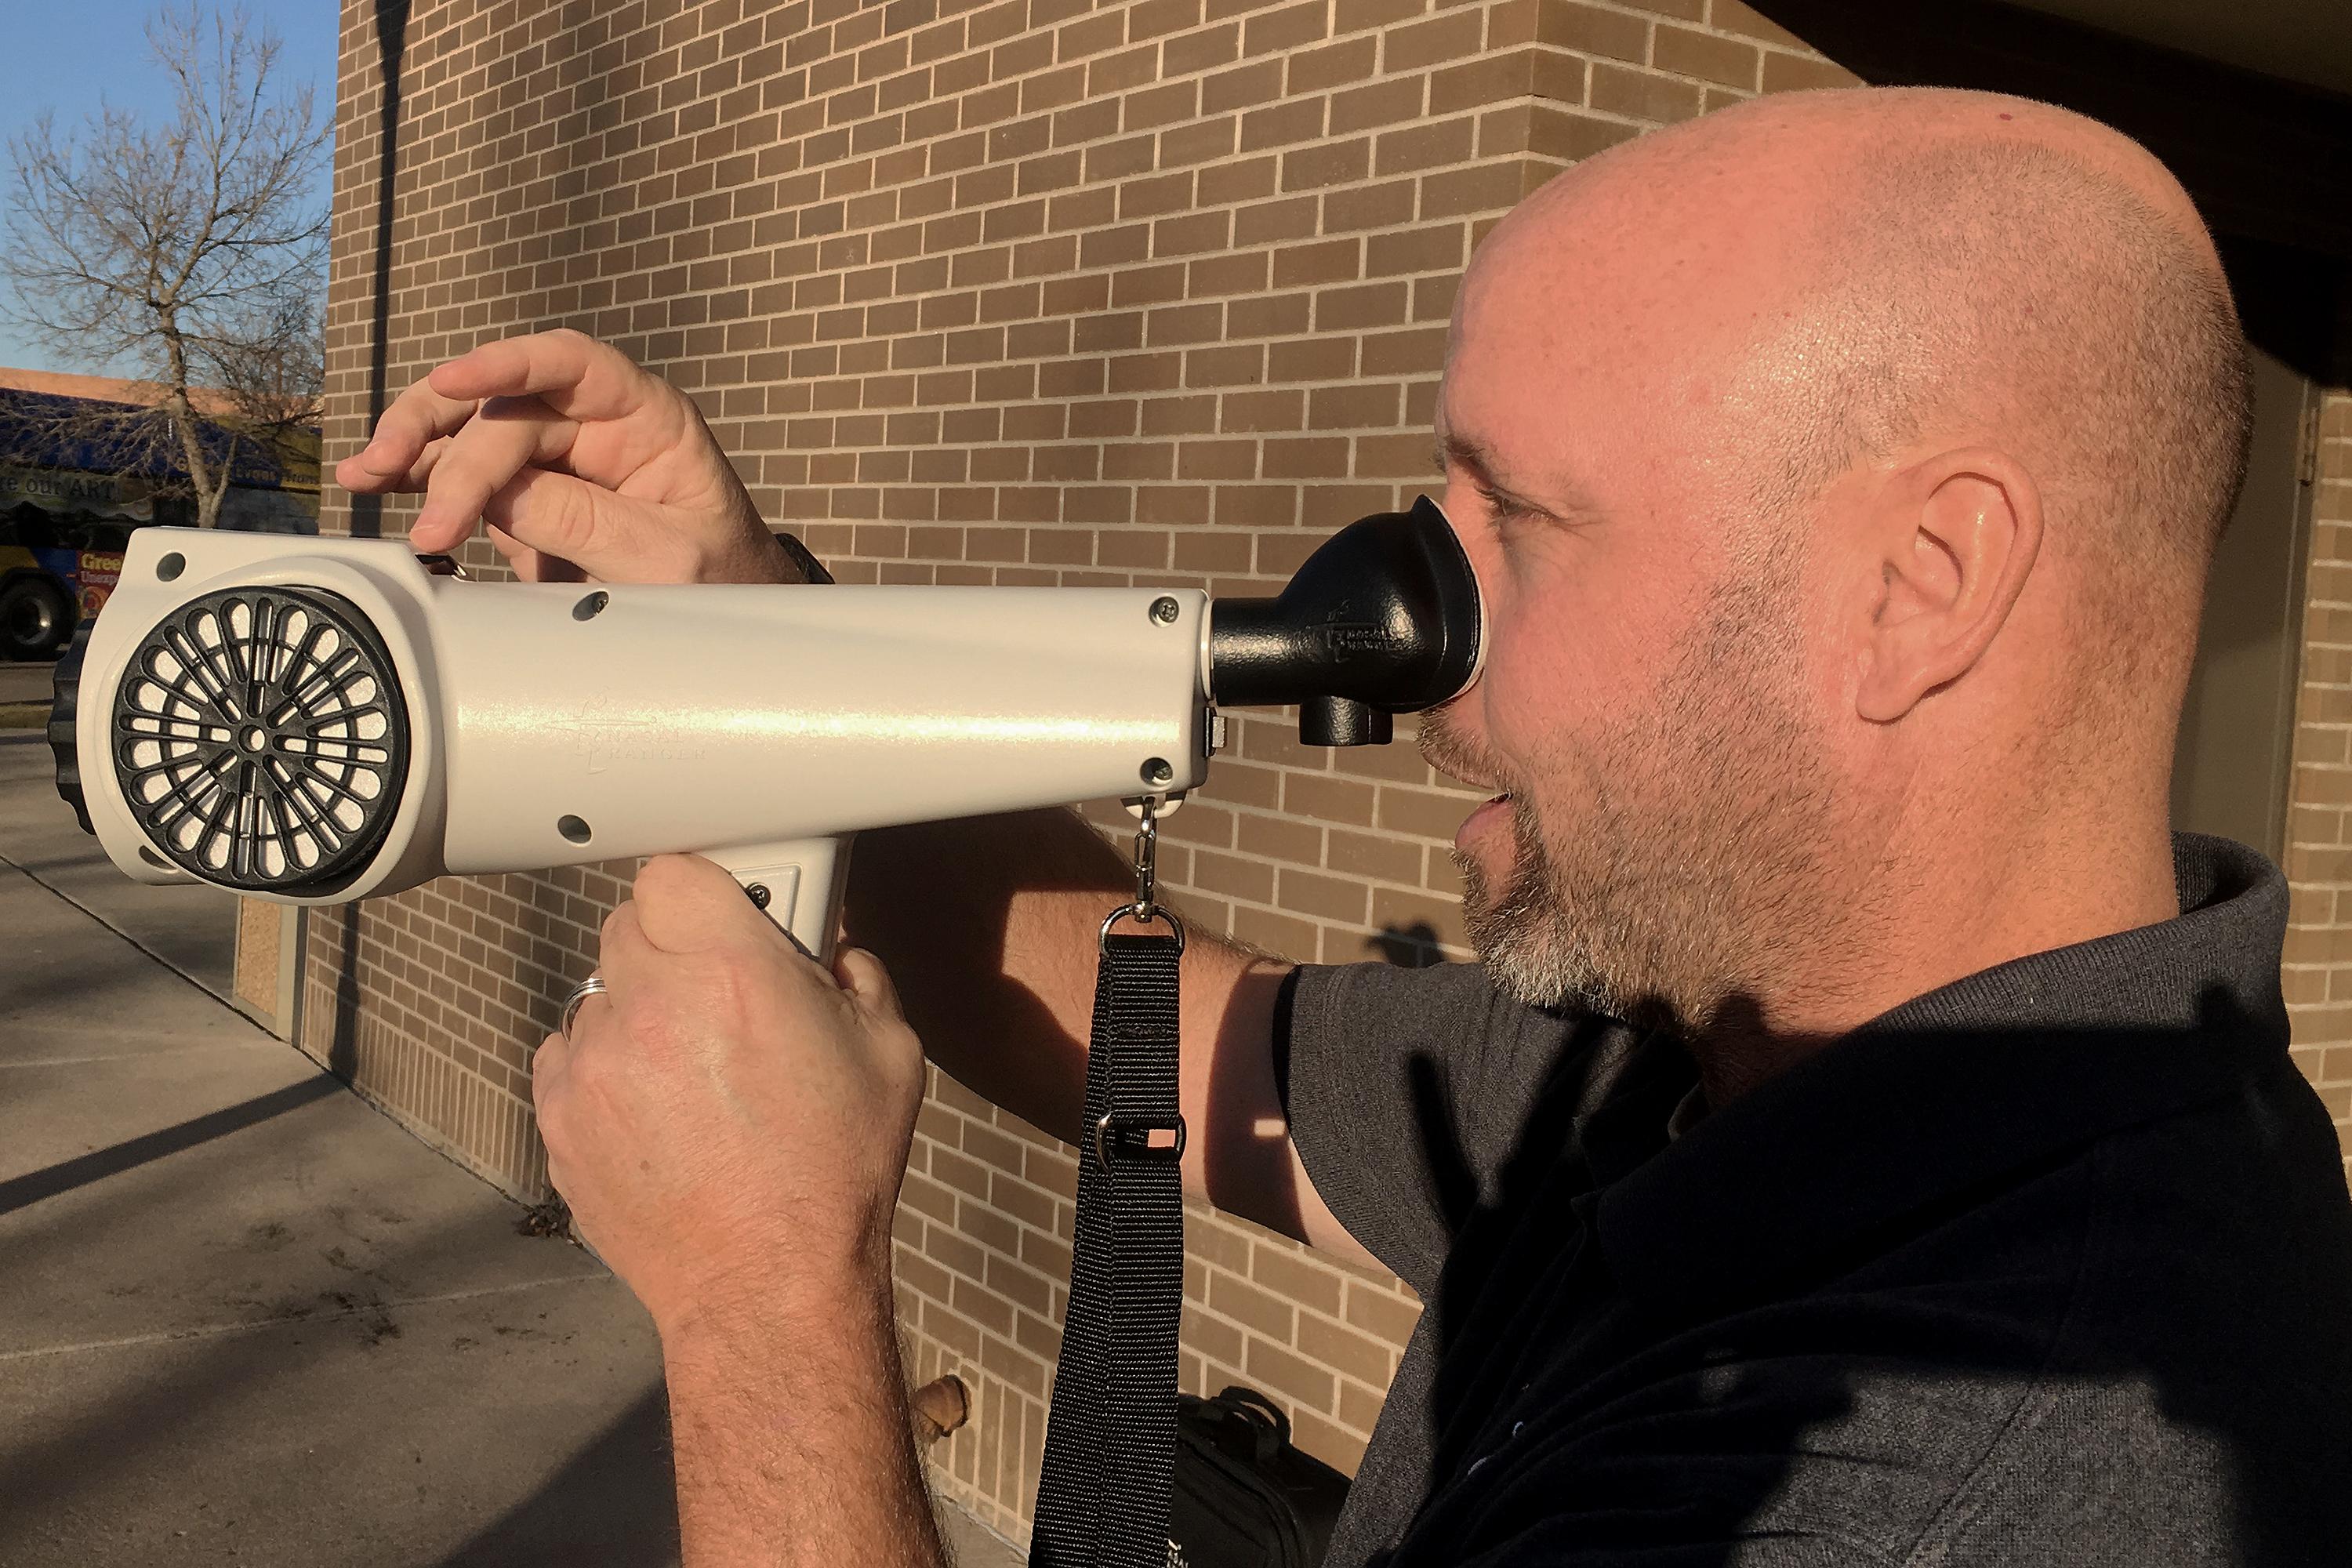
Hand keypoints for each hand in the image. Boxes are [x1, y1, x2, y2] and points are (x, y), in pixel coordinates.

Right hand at [335, 329, 806, 585]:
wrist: (718, 617)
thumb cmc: (716, 578)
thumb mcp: (667, 559)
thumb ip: (590, 524)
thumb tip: (502, 495)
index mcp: (645, 417)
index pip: (573, 363)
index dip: (511, 362)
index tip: (457, 380)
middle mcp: (591, 424)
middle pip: (503, 406)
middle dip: (446, 440)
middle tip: (396, 474)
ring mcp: (551, 458)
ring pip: (468, 431)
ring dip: (412, 449)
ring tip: (363, 475)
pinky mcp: (522, 496)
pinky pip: (461, 476)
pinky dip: (417, 479)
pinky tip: (371, 483)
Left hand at [531, 855, 926, 1337]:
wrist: (766, 1284)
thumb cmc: (832, 1174)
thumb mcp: (892, 1054)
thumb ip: (858, 979)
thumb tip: (835, 957)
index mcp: (734, 972)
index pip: (674, 872)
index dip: (703, 893)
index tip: (725, 918)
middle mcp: (651, 1004)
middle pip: (628, 925)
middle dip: (672, 950)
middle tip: (718, 996)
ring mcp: (594, 1063)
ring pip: (597, 996)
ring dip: (636, 1014)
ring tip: (689, 1072)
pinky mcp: (560, 1117)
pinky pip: (566, 1058)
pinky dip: (602, 1070)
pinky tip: (654, 1111)